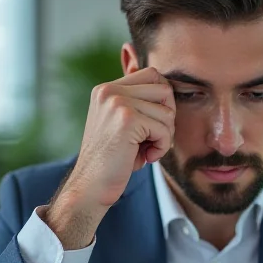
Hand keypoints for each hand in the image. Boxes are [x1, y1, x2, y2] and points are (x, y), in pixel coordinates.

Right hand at [44, 68, 175, 248]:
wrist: (91, 187)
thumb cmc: (113, 160)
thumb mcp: (124, 125)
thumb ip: (140, 104)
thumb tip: (171, 89)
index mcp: (106, 89)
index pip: (153, 75)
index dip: (163, 101)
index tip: (153, 125)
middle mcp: (109, 90)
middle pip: (164, 89)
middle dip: (167, 117)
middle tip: (155, 138)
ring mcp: (117, 102)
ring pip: (167, 111)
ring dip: (165, 135)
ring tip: (147, 150)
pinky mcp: (128, 119)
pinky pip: (164, 129)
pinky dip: (162, 147)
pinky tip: (146, 158)